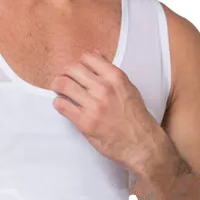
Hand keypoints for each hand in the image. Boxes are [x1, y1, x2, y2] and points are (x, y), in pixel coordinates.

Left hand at [49, 49, 159, 172]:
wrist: (141, 142)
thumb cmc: (135, 116)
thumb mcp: (128, 87)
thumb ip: (110, 73)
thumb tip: (95, 56)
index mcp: (115, 77)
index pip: (87, 57)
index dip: (79, 63)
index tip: (77, 71)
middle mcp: (104, 88)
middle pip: (71, 68)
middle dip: (65, 73)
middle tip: (65, 80)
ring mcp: (94, 105)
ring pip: (63, 84)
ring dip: (58, 86)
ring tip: (60, 91)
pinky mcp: (85, 122)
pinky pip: (61, 105)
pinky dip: (58, 103)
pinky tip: (64, 106)